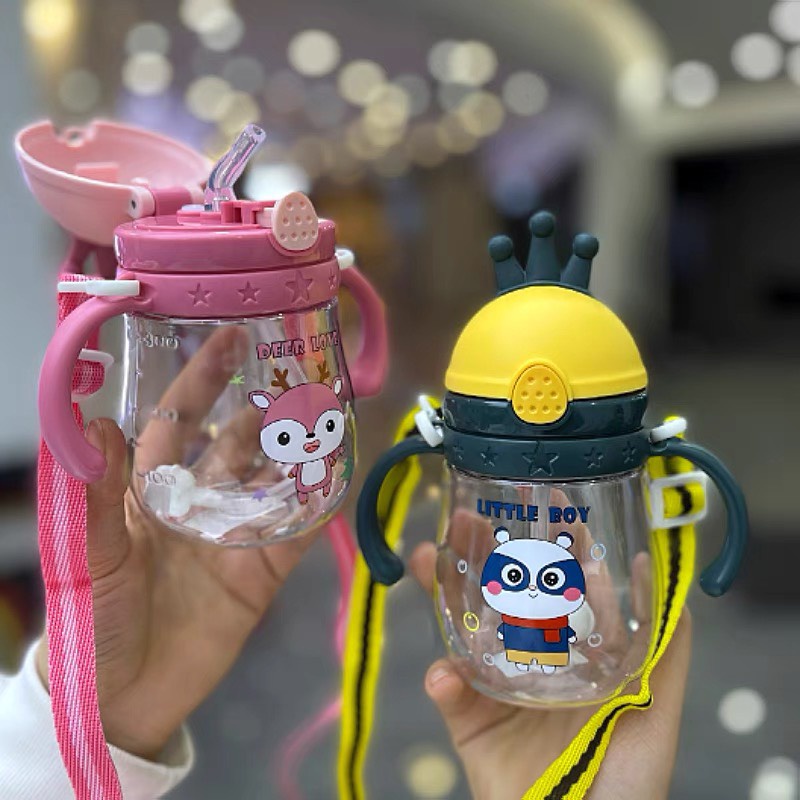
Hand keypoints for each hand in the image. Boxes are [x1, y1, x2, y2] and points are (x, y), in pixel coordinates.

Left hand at [37, 328, 315, 759]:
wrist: (124, 700)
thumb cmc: (95, 622)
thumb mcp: (92, 557)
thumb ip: (100, 495)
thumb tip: (99, 422)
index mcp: (153, 491)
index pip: (179, 421)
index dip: (202, 379)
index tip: (230, 338)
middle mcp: (199, 504)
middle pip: (236, 443)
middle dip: (263, 408)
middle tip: (298, 372)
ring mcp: (234, 536)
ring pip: (273, 480)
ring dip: (297, 449)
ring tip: (328, 413)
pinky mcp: (262, 573)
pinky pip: (298, 532)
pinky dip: (319, 504)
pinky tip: (340, 474)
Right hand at [409, 542, 691, 799]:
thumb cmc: (626, 781)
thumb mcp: (655, 712)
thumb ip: (665, 649)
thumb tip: (659, 570)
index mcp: (575, 652)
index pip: (559, 586)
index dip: (548, 544)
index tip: (540, 504)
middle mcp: (533, 660)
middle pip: (502, 595)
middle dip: (482, 553)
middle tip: (465, 518)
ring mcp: (498, 690)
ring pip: (464, 630)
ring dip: (442, 592)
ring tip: (428, 559)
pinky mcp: (470, 725)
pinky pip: (451, 696)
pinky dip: (443, 684)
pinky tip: (443, 674)